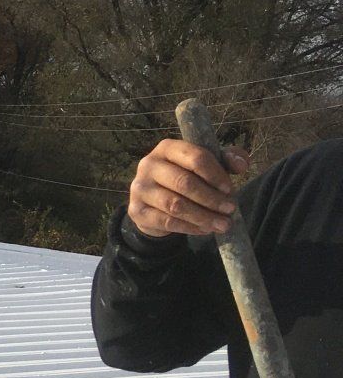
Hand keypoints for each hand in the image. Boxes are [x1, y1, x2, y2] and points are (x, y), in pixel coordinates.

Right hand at [128, 138, 250, 237]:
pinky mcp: (136, 210)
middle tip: (230, 210)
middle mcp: (148, 164)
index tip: (230, 189)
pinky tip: (205, 229)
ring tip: (223, 224)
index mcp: (167, 148)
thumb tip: (242, 164)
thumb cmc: (184, 177)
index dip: (216, 175)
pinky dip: (190, 227)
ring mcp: (139, 188)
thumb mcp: (205, 165)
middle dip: (212, 198)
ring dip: (203, 216)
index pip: (195, 158)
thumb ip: (226, 160)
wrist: (152, 202)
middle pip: (184, 182)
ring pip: (175, 205)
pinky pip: (167, 221)